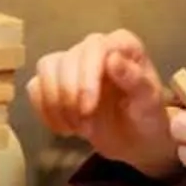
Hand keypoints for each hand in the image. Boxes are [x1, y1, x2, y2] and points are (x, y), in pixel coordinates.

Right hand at [28, 30, 176, 175]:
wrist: (137, 140)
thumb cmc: (148, 119)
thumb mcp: (150, 104)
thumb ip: (136, 80)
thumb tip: (113, 59)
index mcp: (122, 44)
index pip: (94, 48)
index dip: (85, 79)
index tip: (88, 108)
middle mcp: (95, 46)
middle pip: (66, 60)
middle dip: (70, 97)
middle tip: (85, 127)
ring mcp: (73, 62)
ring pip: (46, 69)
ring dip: (56, 104)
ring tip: (76, 128)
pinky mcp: (56, 80)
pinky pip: (36, 87)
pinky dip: (45, 111)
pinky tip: (64, 128)